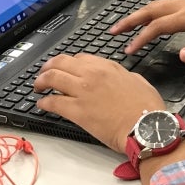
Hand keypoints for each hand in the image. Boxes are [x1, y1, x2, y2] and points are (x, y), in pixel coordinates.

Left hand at [33, 54, 163, 152]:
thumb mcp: (138, 81)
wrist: (146, 126)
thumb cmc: (147, 108)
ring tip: (37, 86)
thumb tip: (119, 78)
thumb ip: (123, 76)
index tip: (65, 69)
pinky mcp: (77, 111)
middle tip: (43, 74)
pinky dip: (44, 102)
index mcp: (107, 67)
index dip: (69, 63)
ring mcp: (83, 92)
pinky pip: (53, 102)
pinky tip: (42, 104)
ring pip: (52, 78)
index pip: (79, 58)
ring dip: (41, 81)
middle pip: (60, 63)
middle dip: (48, 67)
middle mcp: (92, 75)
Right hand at [111, 0, 184, 62]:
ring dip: (137, 14)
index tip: (129, 49)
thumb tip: (181, 56)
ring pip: (155, 6)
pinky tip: (147, 16)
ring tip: (123, 24)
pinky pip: (163, 4)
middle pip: (150, 11)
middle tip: (112, 31)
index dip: (141, 38)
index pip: (157, 27)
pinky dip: (149, 10)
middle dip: (129, 20)